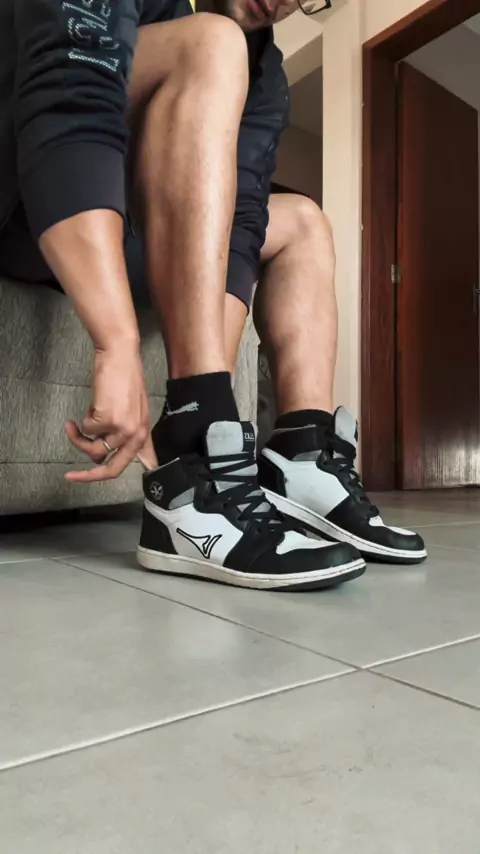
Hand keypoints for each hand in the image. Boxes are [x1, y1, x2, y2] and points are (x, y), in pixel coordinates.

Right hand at [64, 344, 149, 481]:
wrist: (120, 355)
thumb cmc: (123, 378)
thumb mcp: (130, 409)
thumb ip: (122, 433)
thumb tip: (101, 456)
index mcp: (144, 432)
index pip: (143, 463)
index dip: (129, 476)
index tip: (119, 482)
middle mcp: (136, 434)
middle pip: (111, 469)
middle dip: (87, 475)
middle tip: (70, 476)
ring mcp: (123, 429)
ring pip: (93, 449)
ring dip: (79, 439)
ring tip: (73, 426)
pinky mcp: (107, 420)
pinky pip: (86, 431)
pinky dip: (81, 422)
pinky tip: (89, 406)